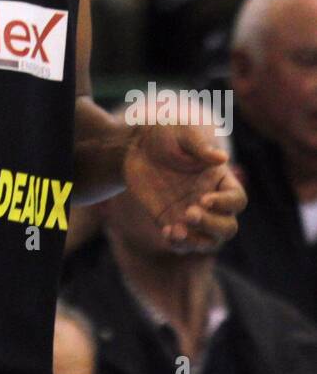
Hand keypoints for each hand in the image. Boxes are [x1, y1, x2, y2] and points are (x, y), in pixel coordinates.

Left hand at [124, 121, 245, 251]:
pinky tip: (167, 233)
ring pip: (207, 240)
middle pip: (227, 226)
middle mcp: (209, 200)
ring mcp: (190, 213)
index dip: (226, 203)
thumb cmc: (167, 131)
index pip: (237, 199)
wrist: (136, 143)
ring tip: (177, 231)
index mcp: (220, 178)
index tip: (204, 199)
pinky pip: (180, 241)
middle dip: (212, 225)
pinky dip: (177, 242)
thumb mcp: (184, 131)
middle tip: (190, 213)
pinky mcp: (170, 220)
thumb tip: (221, 158)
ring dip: (197, 241)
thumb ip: (200, 145)